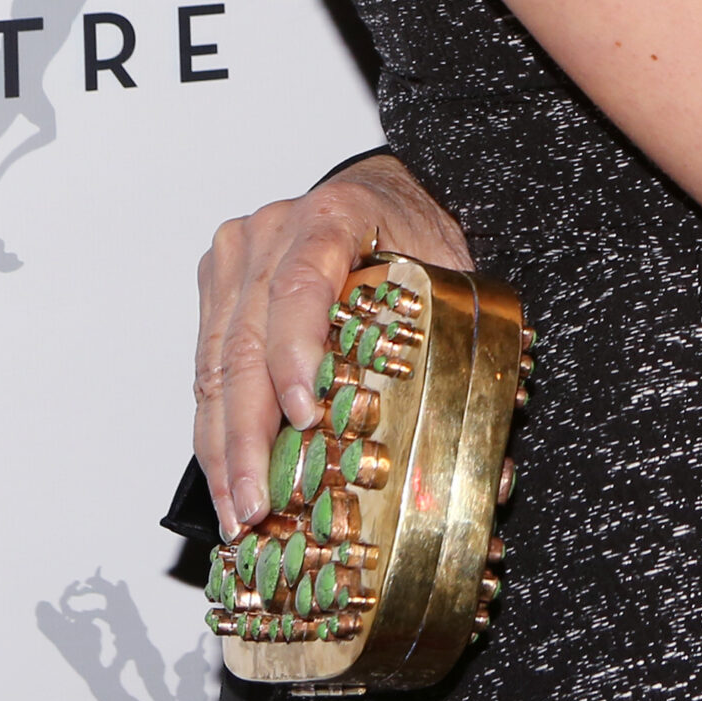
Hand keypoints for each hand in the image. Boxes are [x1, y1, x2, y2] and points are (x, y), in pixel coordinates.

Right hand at [194, 154, 470, 538]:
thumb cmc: (411, 231)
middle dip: (249, 434)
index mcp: (334, 216)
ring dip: (224, 446)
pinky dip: (215, 427)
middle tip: (259, 502)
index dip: (295, 353)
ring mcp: (238, 257)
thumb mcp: (447, 271)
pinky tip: (226, 475)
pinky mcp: (218, 285)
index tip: (303, 413)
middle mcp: (273, 232)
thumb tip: (493, 466)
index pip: (303, 285)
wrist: (378, 191)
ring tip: (239, 509)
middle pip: (248, 340)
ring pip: (217, 364)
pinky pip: (208, 365)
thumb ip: (460, 349)